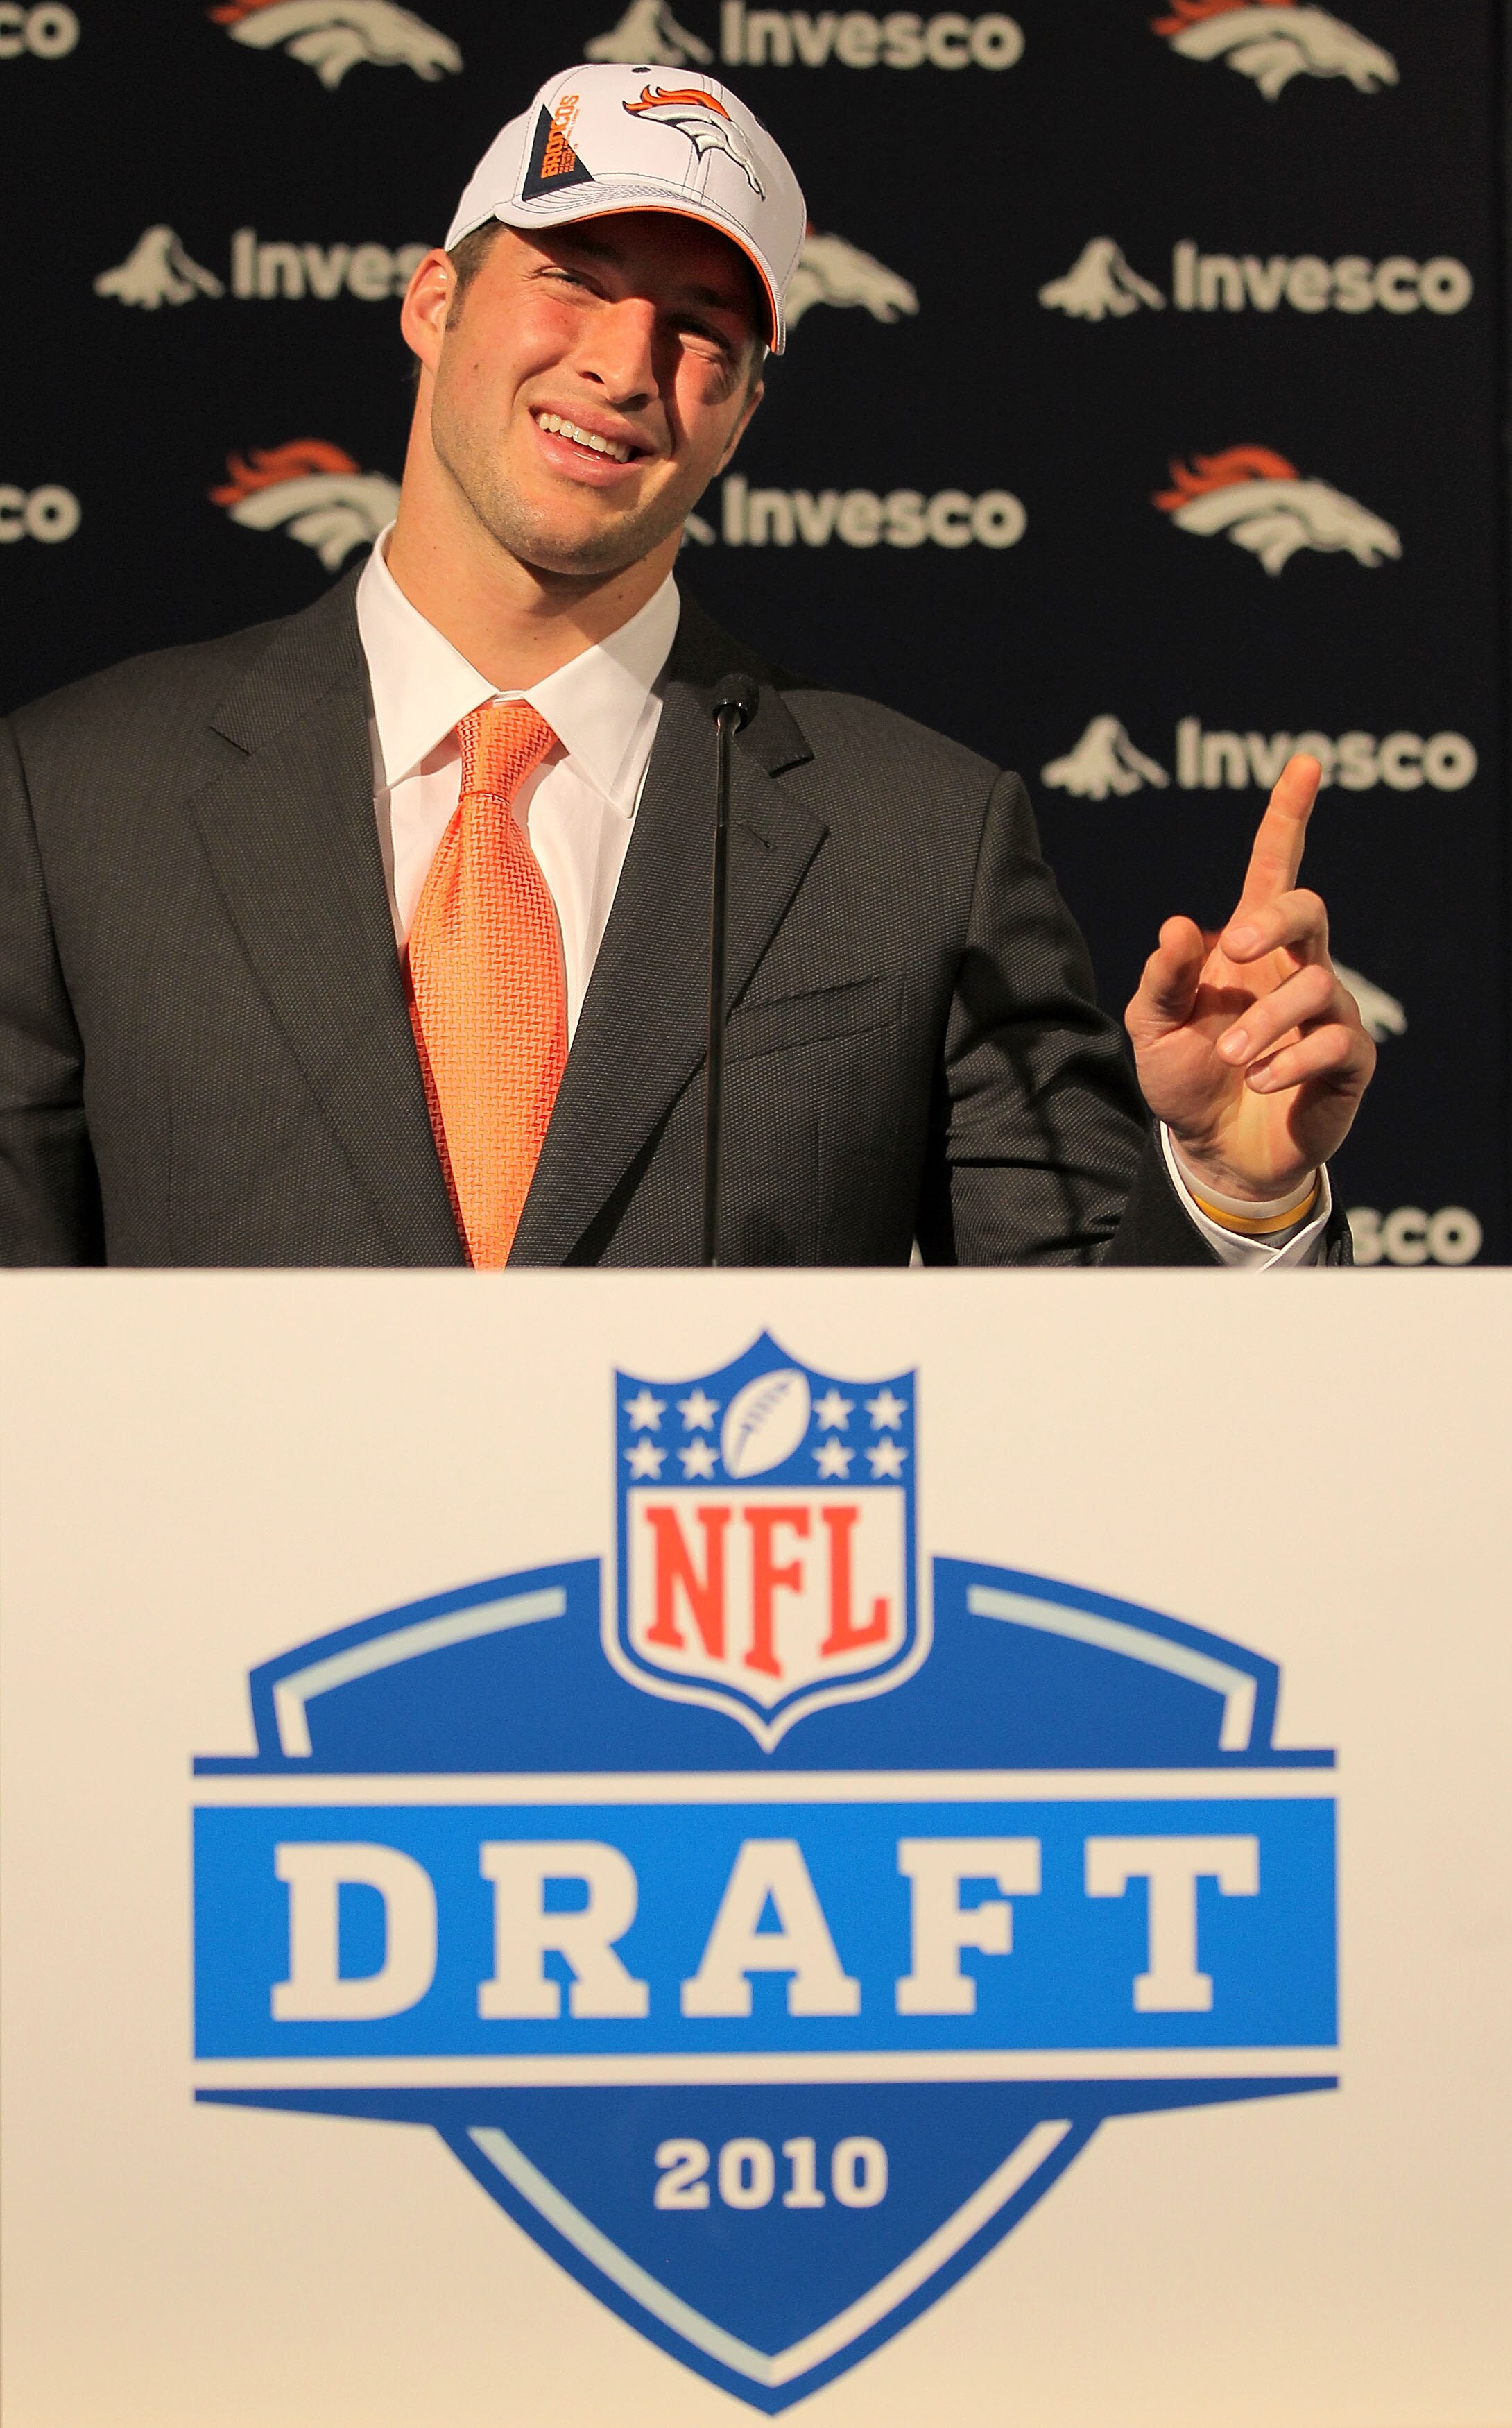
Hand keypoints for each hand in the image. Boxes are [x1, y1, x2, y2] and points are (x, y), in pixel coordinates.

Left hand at [1125, 754, 1375, 1200]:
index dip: (1289, 816)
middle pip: (1308, 911)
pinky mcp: (1347, 1061)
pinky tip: (1260, 1079)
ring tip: (1231, 1055)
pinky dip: (1292, 1060)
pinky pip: (1335, 1043)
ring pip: (1316, 985)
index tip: (1303, 763)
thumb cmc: (1186, 1077)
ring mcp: (1327, 1011)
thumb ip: (1162, 980)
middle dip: (1274, 922)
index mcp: (1248, 947)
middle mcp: (1295, 967)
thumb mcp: (1152, 1029)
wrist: (1214, 1151)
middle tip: (1235, 950)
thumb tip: (1179, 925)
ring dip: (1266, 1020)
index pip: (1274, 868)